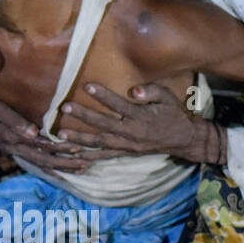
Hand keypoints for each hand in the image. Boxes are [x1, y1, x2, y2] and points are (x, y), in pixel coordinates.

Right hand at [0, 89, 92, 172]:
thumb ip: (16, 123)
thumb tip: (35, 133)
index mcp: (15, 140)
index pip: (44, 148)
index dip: (62, 150)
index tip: (80, 150)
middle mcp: (16, 149)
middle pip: (46, 161)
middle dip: (66, 164)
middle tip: (86, 166)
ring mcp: (14, 150)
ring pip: (41, 163)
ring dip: (60, 167)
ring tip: (77, 170)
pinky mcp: (12, 147)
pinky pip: (33, 160)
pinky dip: (47, 166)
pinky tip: (55, 168)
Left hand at [54, 82, 220, 162]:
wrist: (182, 139)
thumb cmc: (173, 113)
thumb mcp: (167, 97)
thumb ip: (151, 91)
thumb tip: (134, 90)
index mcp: (141, 117)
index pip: (119, 105)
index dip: (103, 95)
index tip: (87, 85)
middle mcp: (132, 133)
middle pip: (104, 124)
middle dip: (83, 116)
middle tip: (65, 108)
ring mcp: (127, 145)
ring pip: (100, 143)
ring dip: (79, 139)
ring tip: (61, 134)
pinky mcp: (125, 153)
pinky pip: (104, 156)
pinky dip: (88, 157)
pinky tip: (72, 156)